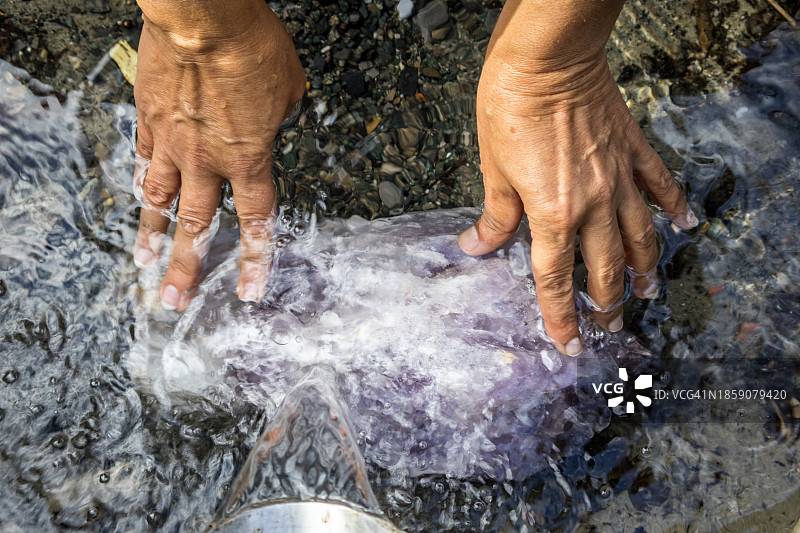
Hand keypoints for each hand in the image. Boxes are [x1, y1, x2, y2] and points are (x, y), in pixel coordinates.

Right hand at [132, 0, 304, 310]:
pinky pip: (144, 160)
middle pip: (197, 227)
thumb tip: (272, 123)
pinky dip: (142, 183)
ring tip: (143, 262)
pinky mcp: (149, 119)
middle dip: (186, 269)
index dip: (253, 261)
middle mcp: (207, 161)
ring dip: (152, 235)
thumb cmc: (254, 49)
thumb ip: (279, 120)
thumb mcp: (290, 91)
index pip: (254, 224)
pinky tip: (138, 198)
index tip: (248, 291)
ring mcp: (173, 142)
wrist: (205, 18)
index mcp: (249, 160)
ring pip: (159, 201)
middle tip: (173, 300)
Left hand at [459, 0, 696, 355]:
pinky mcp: (633, 151)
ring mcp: (619, 179)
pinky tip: (684, 225)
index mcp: (553, 215)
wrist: (547, 60)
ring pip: (640, 237)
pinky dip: (674, 207)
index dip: (561, 318)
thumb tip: (477, 247)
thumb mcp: (493, 169)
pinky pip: (660, 186)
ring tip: (647, 291)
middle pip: (604, 269)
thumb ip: (495, 215)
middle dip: (607, 304)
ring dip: (644, 269)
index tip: (568, 346)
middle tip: (609, 327)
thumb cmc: (511, 110)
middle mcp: (593, 206)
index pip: (556, 282)